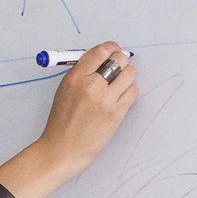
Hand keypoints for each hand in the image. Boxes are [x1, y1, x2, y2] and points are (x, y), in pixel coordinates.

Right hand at [37, 40, 138, 175]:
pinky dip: (129, 92)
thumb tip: (103, 58)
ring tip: (117, 86)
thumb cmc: (62, 123)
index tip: (113, 51)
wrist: (63, 149)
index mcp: (74, 79)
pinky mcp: (117, 112)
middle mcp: (91, 86)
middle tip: (117, 68)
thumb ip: (82, 73)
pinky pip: (133, 91)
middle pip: (119, 59)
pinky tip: (118, 99)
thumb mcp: (64, 92)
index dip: (110, 48)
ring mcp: (105, 99)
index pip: (100, 51)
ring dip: (126, 77)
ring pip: (130, 73)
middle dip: (120, 61)